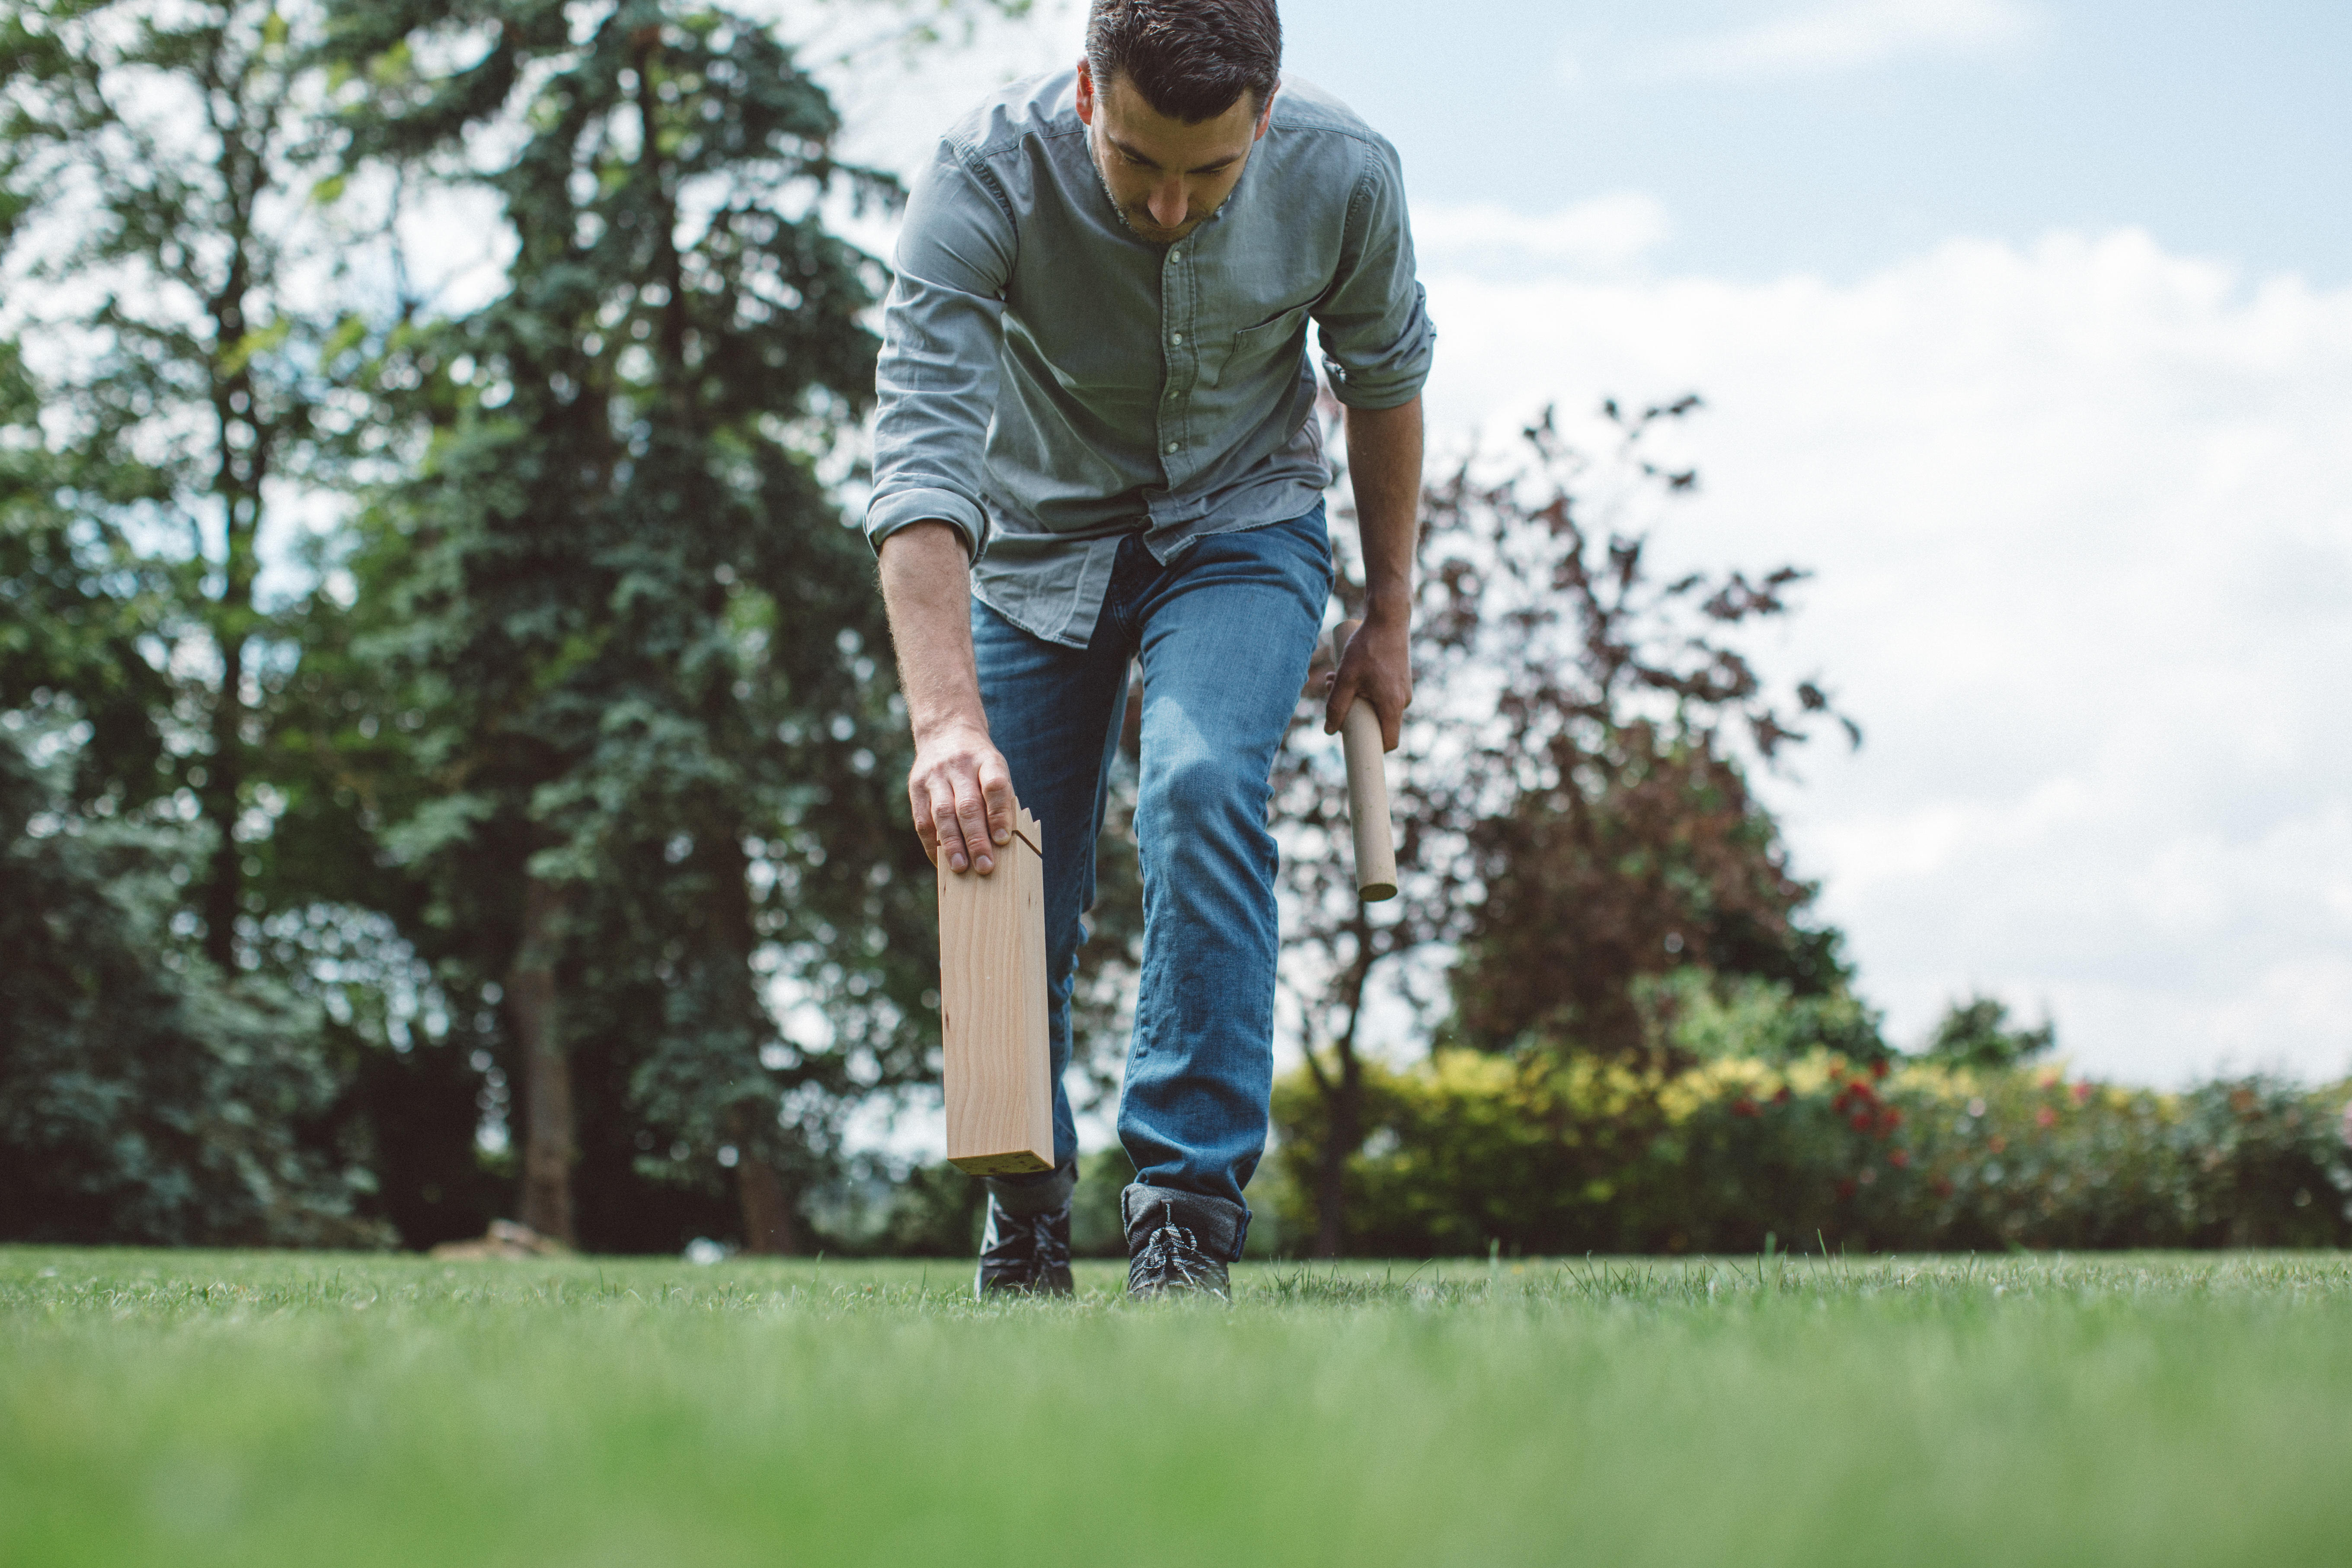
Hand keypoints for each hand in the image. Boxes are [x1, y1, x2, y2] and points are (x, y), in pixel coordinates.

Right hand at [908, 716, 1016, 872]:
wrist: (945, 730)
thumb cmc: (979, 762)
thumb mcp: (995, 768)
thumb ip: (999, 799)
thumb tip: (1001, 844)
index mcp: (986, 760)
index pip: (994, 786)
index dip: (999, 814)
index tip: (1003, 839)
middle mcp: (958, 766)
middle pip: (967, 805)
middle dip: (976, 839)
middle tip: (985, 866)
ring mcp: (934, 776)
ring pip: (942, 814)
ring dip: (952, 844)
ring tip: (960, 867)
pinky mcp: (916, 787)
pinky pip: (923, 820)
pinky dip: (932, 844)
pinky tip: (941, 862)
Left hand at [1322, 611, 1411, 750]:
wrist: (1388, 618)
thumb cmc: (1367, 647)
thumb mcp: (1346, 678)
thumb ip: (1336, 705)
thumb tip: (1329, 730)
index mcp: (1393, 706)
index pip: (1388, 742)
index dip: (1371, 748)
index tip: (1353, 744)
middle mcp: (1403, 701)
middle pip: (1378, 723)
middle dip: (1353, 715)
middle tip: (1331, 693)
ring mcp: (1404, 690)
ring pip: (1377, 706)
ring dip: (1355, 698)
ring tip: (1335, 677)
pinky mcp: (1400, 679)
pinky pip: (1382, 694)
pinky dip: (1365, 689)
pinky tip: (1350, 672)